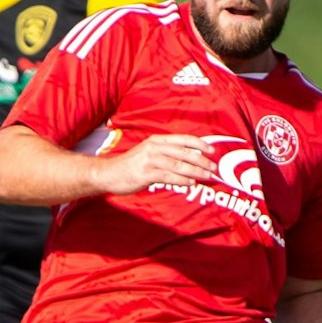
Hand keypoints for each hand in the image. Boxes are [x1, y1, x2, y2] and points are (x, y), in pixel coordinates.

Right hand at [95, 134, 214, 195]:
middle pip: (184, 153)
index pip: (183, 139)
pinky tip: (191, 183)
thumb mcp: (147, 153)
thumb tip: (187, 160)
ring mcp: (149, 160)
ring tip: (207, 176)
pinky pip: (169, 176)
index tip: (212, 150)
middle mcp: (154, 148)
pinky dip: (182, 180)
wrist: (108, 173)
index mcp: (156, 140)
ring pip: (179, 165)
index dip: (199, 144)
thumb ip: (165, 154)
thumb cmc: (130, 165)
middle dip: (202, 160)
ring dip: (196, 171)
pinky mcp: (146, 174)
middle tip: (213, 168)